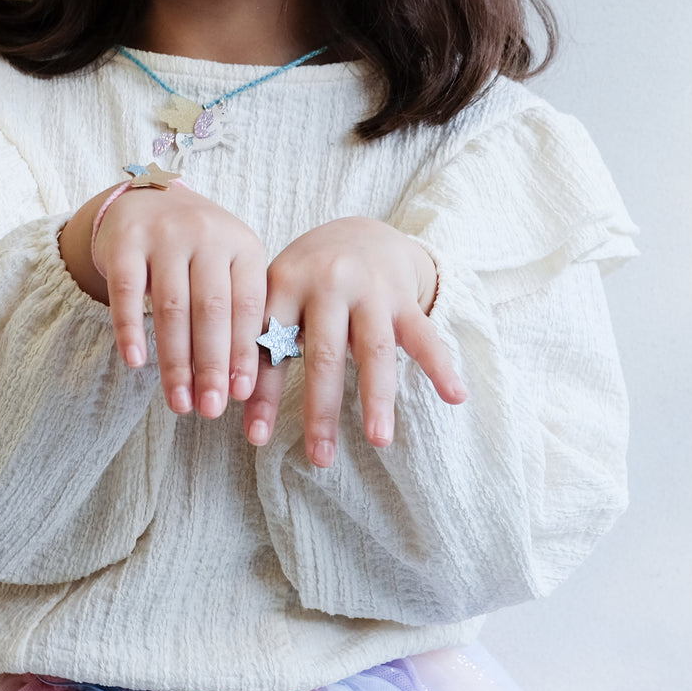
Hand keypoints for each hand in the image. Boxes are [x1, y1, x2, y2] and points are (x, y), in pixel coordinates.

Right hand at [59, 180, 266, 417]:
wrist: (147, 199)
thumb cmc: (198, 251)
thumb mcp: (228, 268)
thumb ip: (237, 315)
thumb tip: (241, 388)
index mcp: (242, 245)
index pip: (248, 306)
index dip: (244, 352)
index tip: (241, 395)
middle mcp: (207, 234)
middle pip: (211, 310)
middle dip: (212, 366)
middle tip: (211, 410)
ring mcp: (165, 234)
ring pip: (171, 307)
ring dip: (175, 362)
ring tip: (179, 403)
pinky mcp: (125, 240)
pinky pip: (127, 292)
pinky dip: (130, 329)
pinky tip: (136, 363)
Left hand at [243, 217, 465, 465]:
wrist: (359, 231)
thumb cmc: (306, 279)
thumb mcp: (277, 298)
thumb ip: (258, 345)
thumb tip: (236, 409)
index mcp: (285, 282)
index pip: (270, 345)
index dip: (263, 392)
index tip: (256, 438)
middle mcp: (328, 282)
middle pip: (324, 354)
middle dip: (321, 409)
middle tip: (320, 458)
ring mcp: (370, 289)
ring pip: (374, 349)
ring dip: (377, 398)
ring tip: (378, 441)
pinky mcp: (403, 297)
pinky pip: (424, 335)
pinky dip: (440, 365)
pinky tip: (455, 396)